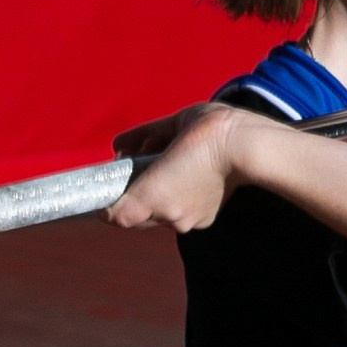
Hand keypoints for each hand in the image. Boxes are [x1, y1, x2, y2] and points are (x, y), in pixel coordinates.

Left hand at [109, 105, 248, 235]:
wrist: (246, 147)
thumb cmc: (206, 132)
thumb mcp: (170, 126)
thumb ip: (140, 136)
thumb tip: (118, 146)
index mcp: (152, 194)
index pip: (114, 214)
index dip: (104, 204)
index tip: (100, 192)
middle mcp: (167, 215)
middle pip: (134, 217)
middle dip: (130, 198)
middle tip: (130, 176)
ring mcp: (186, 221)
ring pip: (157, 217)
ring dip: (155, 199)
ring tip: (163, 174)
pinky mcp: (202, 221)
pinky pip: (179, 217)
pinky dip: (177, 202)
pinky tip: (184, 181)